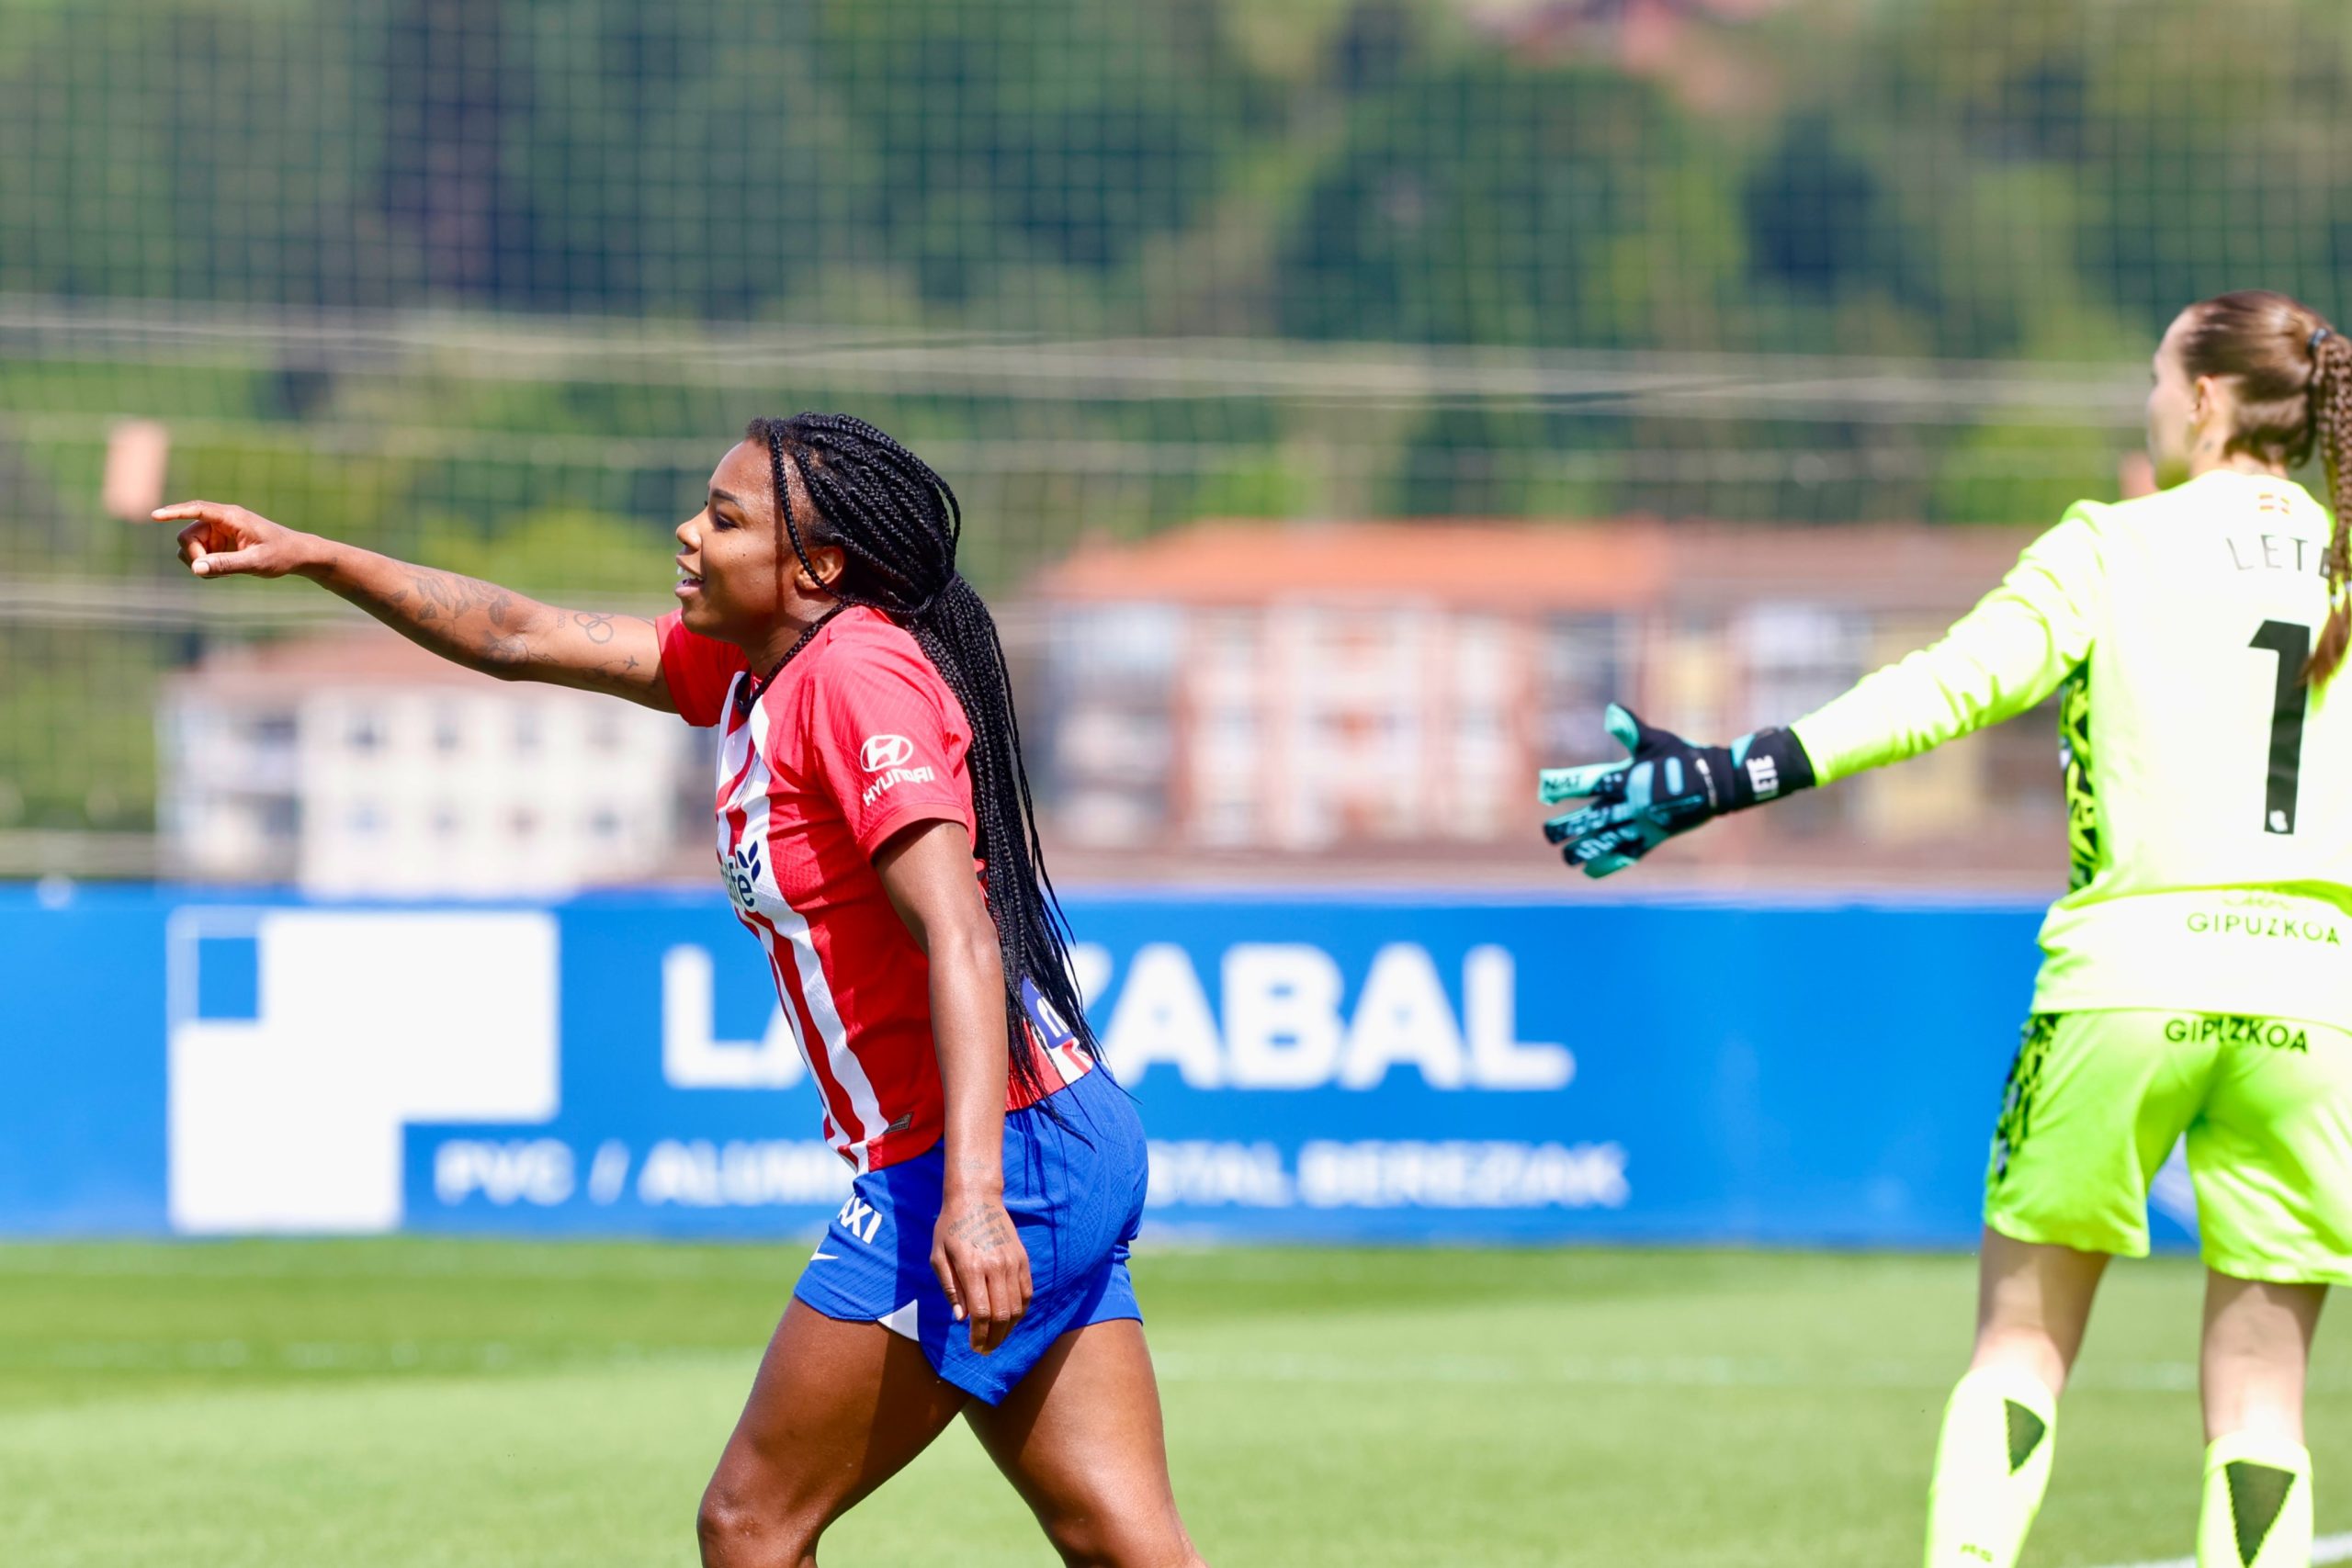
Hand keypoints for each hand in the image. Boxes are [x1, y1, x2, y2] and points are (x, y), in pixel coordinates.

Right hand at [153, 500, 321, 579]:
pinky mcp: (218, 543)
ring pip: (189, 547)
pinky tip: (226, 571)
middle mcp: (221, 521)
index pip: (197, 509)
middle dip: (193, 556)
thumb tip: (196, 569)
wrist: (297, 555)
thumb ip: (226, 565)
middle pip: (186, 536)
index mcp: (231, 517)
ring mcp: (218, 532)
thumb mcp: (255, 562)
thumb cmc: (281, 555)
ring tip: (226, 571)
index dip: (174, 512)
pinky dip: (206, 566)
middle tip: (211, 571)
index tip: (154, 515)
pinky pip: (199, 556)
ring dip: (200, 563)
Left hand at [931, 1188, 1030, 1355]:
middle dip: (994, 1338)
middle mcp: (996, 1266)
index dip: (979, 1335)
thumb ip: (951, 1289)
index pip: (981, 1312)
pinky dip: (1020, 1311)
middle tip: (986, 1349)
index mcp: (972, 1267)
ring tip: (997, 1339)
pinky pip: (1026, 1292)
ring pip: (1018, 1307)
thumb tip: (961, 1318)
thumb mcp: (938, 1256)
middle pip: (1002, 1314)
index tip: (975, 1347)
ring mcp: (1012, 1262)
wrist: (976, 1197)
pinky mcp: (1022, 1258)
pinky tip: (1010, 1319)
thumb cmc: (950, 1227)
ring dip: (1008, 1329)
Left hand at [1538, 703, 1812, 877]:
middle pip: (1593, 817)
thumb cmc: (1683, 757)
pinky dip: (1609, 864)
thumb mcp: (1656, 741)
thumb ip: (1631, 730)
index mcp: (1629, 778)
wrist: (1718, 782)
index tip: (1545, 792)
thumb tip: (1612, 711)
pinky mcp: (1655, 838)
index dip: (1565, 786)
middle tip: (1547, 833)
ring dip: (1583, 849)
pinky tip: (1590, 871)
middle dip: (1568, 826)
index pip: (1590, 782)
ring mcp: (1644, 824)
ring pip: (1607, 840)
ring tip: (1565, 856)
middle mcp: (1633, 804)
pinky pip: (1629, 855)